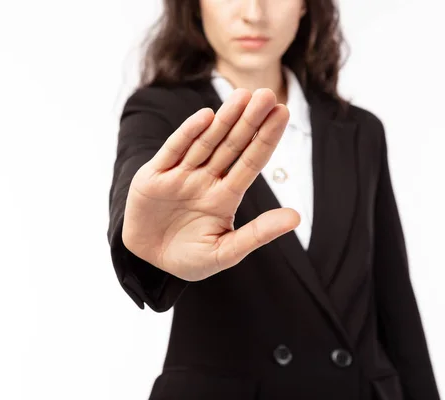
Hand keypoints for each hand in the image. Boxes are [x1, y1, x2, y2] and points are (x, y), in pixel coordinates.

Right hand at [122, 88, 299, 281]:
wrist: (149, 262)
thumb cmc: (189, 258)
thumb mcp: (225, 252)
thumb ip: (257, 234)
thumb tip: (296, 217)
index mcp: (226, 196)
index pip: (251, 162)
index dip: (266, 138)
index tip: (283, 112)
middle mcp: (206, 179)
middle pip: (232, 145)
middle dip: (249, 121)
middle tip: (267, 94)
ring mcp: (180, 175)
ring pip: (206, 142)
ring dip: (224, 119)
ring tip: (243, 95)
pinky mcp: (154, 176)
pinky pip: (173, 150)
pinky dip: (188, 134)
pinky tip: (206, 117)